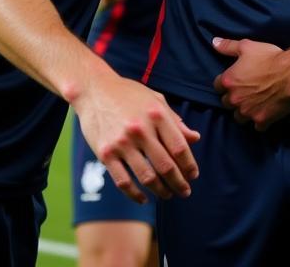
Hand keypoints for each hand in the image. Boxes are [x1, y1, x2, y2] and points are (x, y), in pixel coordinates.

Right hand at [73, 72, 200, 202]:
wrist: (94, 90)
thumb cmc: (129, 94)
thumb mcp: (156, 100)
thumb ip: (175, 121)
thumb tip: (195, 138)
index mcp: (156, 115)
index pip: (179, 147)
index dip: (189, 165)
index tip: (193, 175)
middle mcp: (141, 130)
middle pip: (165, 166)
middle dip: (179, 183)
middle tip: (185, 192)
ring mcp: (122, 143)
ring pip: (146, 177)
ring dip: (160, 191)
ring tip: (167, 195)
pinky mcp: (106, 153)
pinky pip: (123, 181)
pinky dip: (135, 194)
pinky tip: (143, 198)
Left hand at [212, 37, 289, 129]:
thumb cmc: (269, 58)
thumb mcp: (247, 46)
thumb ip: (228, 46)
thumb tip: (214, 42)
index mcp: (229, 81)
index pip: (218, 86)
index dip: (226, 82)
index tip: (234, 80)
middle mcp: (235, 99)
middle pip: (226, 103)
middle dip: (233, 98)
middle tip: (244, 91)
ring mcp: (248, 112)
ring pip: (238, 117)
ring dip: (243, 111)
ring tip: (252, 104)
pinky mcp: (261, 120)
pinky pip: (256, 126)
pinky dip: (259, 121)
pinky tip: (265, 113)